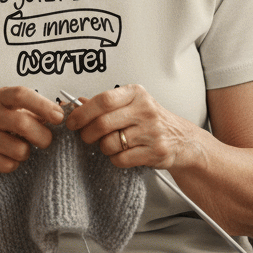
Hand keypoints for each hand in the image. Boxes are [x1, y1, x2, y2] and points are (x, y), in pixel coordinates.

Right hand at [0, 86, 63, 174]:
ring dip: (26, 153)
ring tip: (18, 148)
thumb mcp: (8, 110)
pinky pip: (8, 165)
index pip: (22, 95)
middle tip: (46, 141)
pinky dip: (13, 165)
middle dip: (42, 137)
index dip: (43, 105)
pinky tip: (5, 157)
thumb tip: (65, 113)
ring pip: (19, 149)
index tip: (59, 117)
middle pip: (23, 124)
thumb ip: (33, 110)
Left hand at [64, 83, 197, 169]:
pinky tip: (123, 153)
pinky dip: (116, 159)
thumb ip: (103, 104)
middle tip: (86, 136)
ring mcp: (151, 131)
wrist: (181, 139)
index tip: (72, 121)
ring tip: (110, 144)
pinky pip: (121, 159)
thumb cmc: (151, 120)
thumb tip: (74, 103)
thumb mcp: (130, 104)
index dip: (83, 112)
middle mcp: (145, 110)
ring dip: (103, 147)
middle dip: (87, 133)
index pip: (104, 100)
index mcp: (136, 93)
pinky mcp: (155, 151)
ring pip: (110, 143)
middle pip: (103, 123)